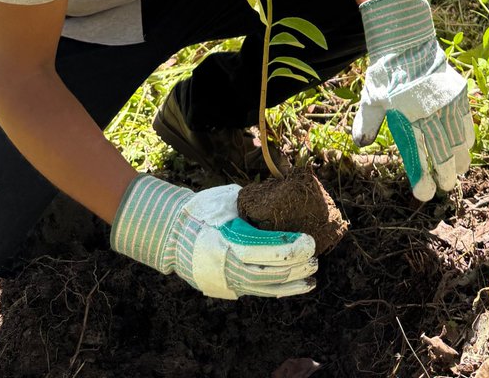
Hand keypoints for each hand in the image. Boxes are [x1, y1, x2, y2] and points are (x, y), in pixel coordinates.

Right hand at [112, 176, 316, 298]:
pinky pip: (256, 291)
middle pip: (266, 272)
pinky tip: (294, 288)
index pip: (262, 249)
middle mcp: (225, 265)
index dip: (288, 248)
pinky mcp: (226, 287)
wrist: (172, 234)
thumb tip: (283, 197)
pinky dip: (277, 290)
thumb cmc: (203, 210)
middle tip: (316, 259)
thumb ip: (252, 203)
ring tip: (311, 280)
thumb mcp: (226, 200)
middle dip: (295, 268)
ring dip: (290, 284)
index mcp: (224, 240)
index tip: (309, 242)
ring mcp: (224, 280)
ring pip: (263, 288)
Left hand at [352, 0, 473, 200]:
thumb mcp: (371, 98)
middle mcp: (429, 114)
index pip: (418, 156)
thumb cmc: (385, 72)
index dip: (422, 178)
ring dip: (460, 158)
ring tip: (459, 170)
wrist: (406, 40)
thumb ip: (367, 123)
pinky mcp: (457, 92)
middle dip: (447, 174)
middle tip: (446, 186)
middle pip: (444, 153)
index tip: (424, 193)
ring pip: (459, 139)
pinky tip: (466, 145)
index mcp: (407, 118)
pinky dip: (468, 136)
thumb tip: (359, 144)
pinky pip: (466, 120)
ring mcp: (446, 103)